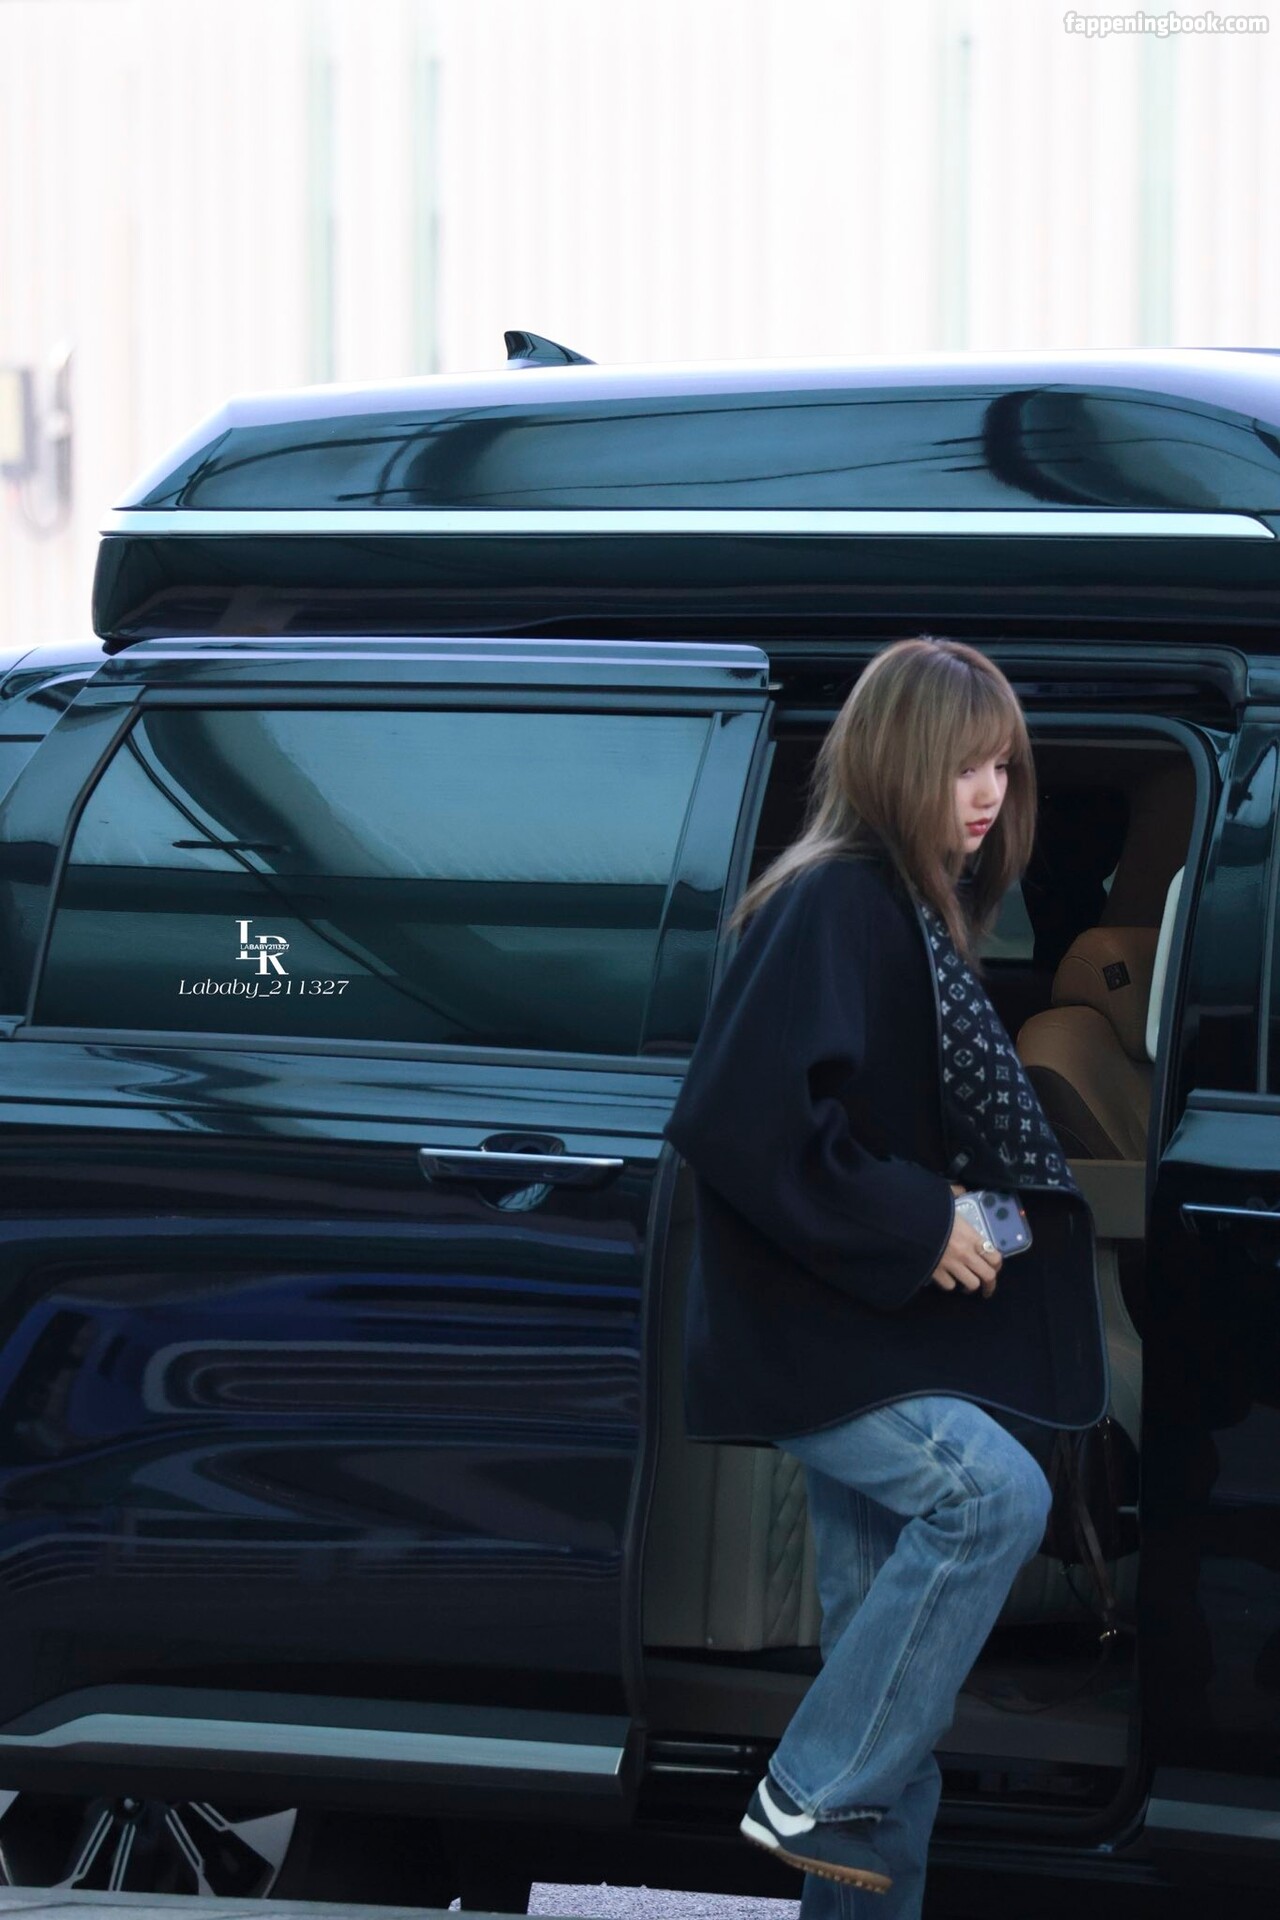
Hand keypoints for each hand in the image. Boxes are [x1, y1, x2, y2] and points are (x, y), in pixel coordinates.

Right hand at [930, 1183, 1000, 1297]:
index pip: (995, 1257)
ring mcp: (951, 1266)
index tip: (994, 1265)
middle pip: (988, 1276)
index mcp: (971, 1236)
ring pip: (970, 1284)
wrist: (905, 1225)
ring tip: (965, 1281)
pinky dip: (949, 1282)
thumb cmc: (928, 1211)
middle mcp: (966, 1254)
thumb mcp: (944, 1199)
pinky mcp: (936, 1274)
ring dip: (969, 1283)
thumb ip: (955, 1193)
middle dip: (989, 1283)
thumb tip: (960, 1189)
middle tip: (987, 1286)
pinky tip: (946, 1276)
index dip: (997, 1263)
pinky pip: (949, 1285)